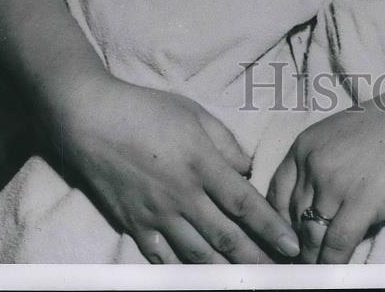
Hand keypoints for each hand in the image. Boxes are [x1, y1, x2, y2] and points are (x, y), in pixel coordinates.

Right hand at [60, 74, 300, 263]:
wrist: (92, 120)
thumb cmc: (146, 110)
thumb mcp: (194, 114)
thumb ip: (225, 143)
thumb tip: (247, 170)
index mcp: (202, 164)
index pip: (244, 204)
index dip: (271, 228)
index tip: (293, 246)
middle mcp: (183, 195)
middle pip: (226, 237)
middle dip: (256, 261)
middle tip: (280, 276)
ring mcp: (157, 215)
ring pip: (197, 255)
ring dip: (225, 274)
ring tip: (246, 284)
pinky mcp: (134, 224)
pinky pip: (163, 258)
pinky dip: (182, 272)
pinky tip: (198, 280)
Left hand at [267, 79, 384, 263]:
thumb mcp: (341, 137)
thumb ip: (321, 165)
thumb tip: (311, 205)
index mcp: (304, 146)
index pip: (275, 197)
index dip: (277, 226)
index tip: (286, 244)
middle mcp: (313, 163)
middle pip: (291, 220)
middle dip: (296, 247)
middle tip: (301, 267)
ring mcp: (335, 182)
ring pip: (311, 237)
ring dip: (314, 261)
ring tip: (318, 275)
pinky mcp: (362, 201)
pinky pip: (336, 245)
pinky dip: (333, 265)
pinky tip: (337, 275)